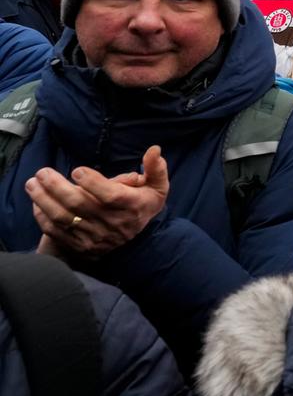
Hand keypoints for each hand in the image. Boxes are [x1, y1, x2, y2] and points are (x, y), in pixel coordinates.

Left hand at [28, 147, 169, 256]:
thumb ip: (156, 169)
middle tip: (42, 172)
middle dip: (57, 187)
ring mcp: (93, 236)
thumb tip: (154, 149)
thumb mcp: (156, 188)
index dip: (92, 183)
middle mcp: (112, 223)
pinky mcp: (79, 245)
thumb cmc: (140, 206)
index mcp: (132, 207)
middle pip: (80, 205)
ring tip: (32, 183)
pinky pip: (55, 231)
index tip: (77, 170)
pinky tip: (37, 202)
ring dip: (43, 199)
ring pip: (63, 218)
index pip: (110, 196)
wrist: (131, 242)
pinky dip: (42, 216)